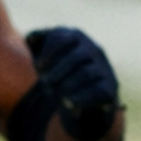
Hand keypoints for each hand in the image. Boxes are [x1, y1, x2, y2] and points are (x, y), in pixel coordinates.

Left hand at [27, 25, 119, 140]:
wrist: (86, 98)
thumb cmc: (61, 71)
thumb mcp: (47, 55)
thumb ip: (36, 42)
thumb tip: (30, 39)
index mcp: (77, 37)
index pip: (61, 37)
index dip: (47, 52)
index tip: (38, 66)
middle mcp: (94, 49)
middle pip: (75, 57)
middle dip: (56, 71)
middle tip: (44, 83)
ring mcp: (104, 68)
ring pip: (85, 74)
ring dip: (66, 85)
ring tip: (54, 93)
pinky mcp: (110, 87)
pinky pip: (95, 91)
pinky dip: (79, 98)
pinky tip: (68, 103)